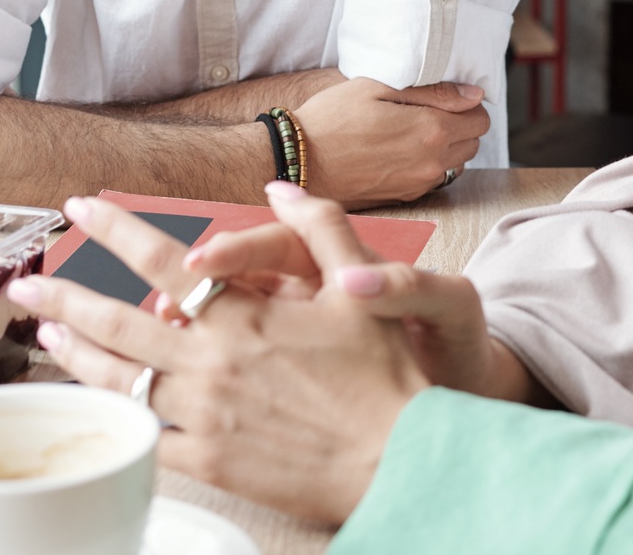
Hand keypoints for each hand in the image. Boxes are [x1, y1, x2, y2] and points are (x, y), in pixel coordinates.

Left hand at [9, 195, 427, 524]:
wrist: (400, 460)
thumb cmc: (385, 376)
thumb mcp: (360, 286)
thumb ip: (319, 227)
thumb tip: (279, 187)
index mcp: (243, 316)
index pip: (161, 260)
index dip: (115, 230)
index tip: (79, 208)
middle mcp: (212, 363)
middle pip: (116, 323)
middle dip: (62, 298)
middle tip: (25, 283)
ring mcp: (204, 416)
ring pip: (119, 381)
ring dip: (77, 356)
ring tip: (48, 338)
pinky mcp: (209, 463)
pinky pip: (144, 438)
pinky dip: (116, 417)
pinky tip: (99, 403)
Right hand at [164, 182, 546, 403]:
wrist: (469, 389)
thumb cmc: (457, 343)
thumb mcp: (447, 305)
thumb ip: (407, 285)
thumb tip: (356, 281)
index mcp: (346, 266)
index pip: (282, 243)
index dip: (242, 248)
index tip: (205, 264)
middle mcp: (317, 293)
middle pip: (243, 275)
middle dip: (199, 284)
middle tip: (167, 305)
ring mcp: (301, 333)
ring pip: (233, 317)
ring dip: (195, 322)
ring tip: (162, 335)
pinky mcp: (295, 374)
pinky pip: (245, 361)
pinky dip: (213, 366)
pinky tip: (183, 382)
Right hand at [291, 78, 487, 207]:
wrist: (297, 162)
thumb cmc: (330, 119)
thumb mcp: (377, 87)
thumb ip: (432, 90)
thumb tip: (474, 94)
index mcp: (431, 129)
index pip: (481, 118)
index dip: (467, 104)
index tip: (445, 97)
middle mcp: (431, 161)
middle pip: (473, 142)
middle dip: (461, 125)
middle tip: (429, 111)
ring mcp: (419, 183)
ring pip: (457, 163)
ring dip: (447, 147)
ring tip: (414, 130)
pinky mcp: (404, 198)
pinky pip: (434, 179)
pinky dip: (429, 164)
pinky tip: (401, 151)